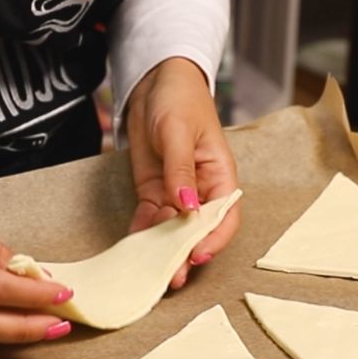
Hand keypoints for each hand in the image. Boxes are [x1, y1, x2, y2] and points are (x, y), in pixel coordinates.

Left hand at [126, 56, 240, 288]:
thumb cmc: (178, 99)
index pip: (224, 215)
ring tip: (151, 273)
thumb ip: (181, 169)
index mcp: (220, 175)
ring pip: (172, 229)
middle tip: (172, 276)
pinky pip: (149, 218)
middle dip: (185, 254)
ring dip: (162, 251)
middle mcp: (201, 189)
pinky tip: (133, 248)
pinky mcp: (153, 190)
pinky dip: (141, 233)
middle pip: (197, 229)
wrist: (154, 81)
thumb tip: (187, 205)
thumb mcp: (178, 131)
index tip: (198, 255)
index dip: (213, 238)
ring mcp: (176, 192)